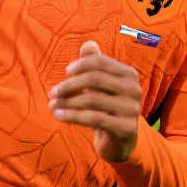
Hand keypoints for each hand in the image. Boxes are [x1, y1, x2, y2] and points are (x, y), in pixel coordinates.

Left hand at [49, 40, 141, 162]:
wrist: (120, 142)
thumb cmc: (107, 108)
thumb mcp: (101, 86)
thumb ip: (95, 64)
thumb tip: (88, 44)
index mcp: (129, 74)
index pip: (100, 62)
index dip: (81, 65)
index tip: (66, 72)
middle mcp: (133, 90)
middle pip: (95, 79)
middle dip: (70, 84)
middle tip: (53, 92)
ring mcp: (131, 109)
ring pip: (92, 100)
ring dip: (67, 102)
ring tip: (52, 105)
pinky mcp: (125, 128)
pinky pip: (94, 119)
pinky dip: (73, 116)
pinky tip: (59, 116)